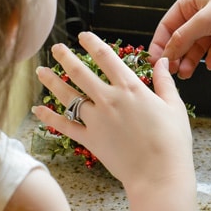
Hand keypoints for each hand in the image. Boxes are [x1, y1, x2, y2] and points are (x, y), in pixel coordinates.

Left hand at [33, 33, 194, 192]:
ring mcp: (96, 120)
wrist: (159, 174)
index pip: (106, 57)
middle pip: (80, 72)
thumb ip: (165, 81)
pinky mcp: (90, 140)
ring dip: (51, 82)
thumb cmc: (172, 141)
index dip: (92, 43)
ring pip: (67, 96)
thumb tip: (163, 61)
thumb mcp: (174, 106)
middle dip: (65, 57)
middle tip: (55, 48)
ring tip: (40, 71)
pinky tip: (37, 110)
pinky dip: (49, 117)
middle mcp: (109, 99)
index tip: (83, 35)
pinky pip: (65, 125)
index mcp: (130, 88)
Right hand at [148, 0, 210, 78]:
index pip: (168, 24)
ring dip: (192, 60)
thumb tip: (166, 54)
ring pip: (197, 47)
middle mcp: (202, 12)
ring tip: (188, 73)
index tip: (154, 61)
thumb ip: (183, 37)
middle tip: (172, 72)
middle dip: (176, 55)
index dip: (160, 43)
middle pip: (182, 38)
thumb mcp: (205, 20)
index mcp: (192, 0)